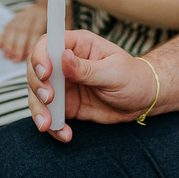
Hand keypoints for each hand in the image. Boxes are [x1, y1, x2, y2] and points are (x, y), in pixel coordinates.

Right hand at [0, 2, 46, 61]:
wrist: (46, 9)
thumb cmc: (51, 24)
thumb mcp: (54, 30)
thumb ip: (48, 41)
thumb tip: (44, 56)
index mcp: (43, 17)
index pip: (36, 30)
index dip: (31, 43)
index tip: (29, 56)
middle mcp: (31, 15)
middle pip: (22, 30)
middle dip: (18, 46)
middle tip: (16, 59)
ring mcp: (21, 15)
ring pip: (13, 28)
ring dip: (9, 43)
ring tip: (7, 55)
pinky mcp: (14, 18)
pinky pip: (7, 27)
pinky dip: (3, 37)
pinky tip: (1, 47)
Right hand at [27, 30, 156, 142]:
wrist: (142, 100)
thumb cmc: (133, 78)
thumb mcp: (114, 72)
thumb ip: (87, 68)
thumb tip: (64, 57)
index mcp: (78, 46)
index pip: (49, 43)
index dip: (40, 56)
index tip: (45, 72)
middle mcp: (65, 64)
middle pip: (36, 69)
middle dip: (37, 85)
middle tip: (49, 99)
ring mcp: (64, 85)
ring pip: (38, 94)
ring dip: (39, 110)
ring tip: (48, 125)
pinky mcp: (66, 105)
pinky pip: (51, 115)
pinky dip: (53, 126)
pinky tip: (65, 134)